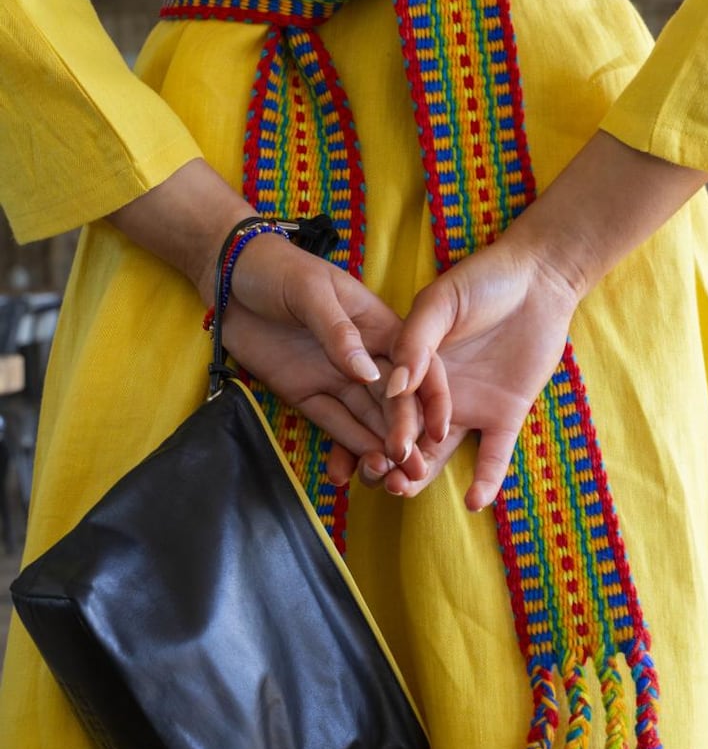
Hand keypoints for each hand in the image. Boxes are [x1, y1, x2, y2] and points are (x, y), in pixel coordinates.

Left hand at [222, 234, 448, 467]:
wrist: (228, 278)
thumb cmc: (278, 269)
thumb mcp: (311, 291)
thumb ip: (339, 332)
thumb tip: (369, 374)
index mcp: (378, 324)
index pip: (415, 364)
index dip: (431, 396)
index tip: (438, 430)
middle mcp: (364, 355)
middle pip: (394, 398)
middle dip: (405, 432)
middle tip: (412, 466)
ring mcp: (335, 376)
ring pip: (366, 417)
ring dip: (380, 447)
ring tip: (391, 479)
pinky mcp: (306, 393)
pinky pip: (332, 423)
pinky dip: (347, 447)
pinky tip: (361, 469)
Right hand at [352, 129, 707, 508]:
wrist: (538, 279)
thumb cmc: (483, 281)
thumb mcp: (440, 302)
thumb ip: (416, 341)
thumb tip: (394, 386)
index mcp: (411, 365)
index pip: (385, 404)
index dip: (370, 429)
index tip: (359, 455)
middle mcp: (435, 393)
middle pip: (406, 435)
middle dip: (390, 461)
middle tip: (381, 481)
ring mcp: (470, 407)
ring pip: (439, 452)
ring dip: (423, 475)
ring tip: (406, 492)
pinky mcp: (506, 415)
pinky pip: (494, 454)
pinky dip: (486, 479)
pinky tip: (474, 501)